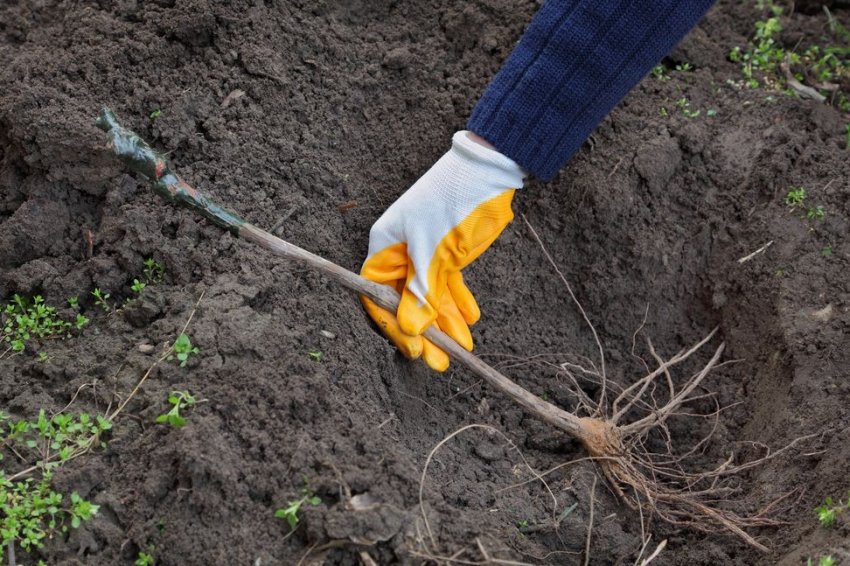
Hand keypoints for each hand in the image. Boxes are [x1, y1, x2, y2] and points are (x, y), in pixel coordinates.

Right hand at [361, 131, 524, 370]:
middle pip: (406, 301)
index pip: (378, 295)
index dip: (394, 325)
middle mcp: (401, 251)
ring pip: (430, 296)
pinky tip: (470, 320)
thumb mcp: (437, 251)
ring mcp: (425, 252)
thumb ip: (423, 293)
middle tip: (441, 362)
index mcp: (386, 245)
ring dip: (446, 322)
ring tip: (463, 348)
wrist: (490, 168)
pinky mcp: (447, 251)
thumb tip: (411, 330)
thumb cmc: (454, 201)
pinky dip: (458, 301)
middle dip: (425, 332)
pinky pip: (448, 284)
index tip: (415, 349)